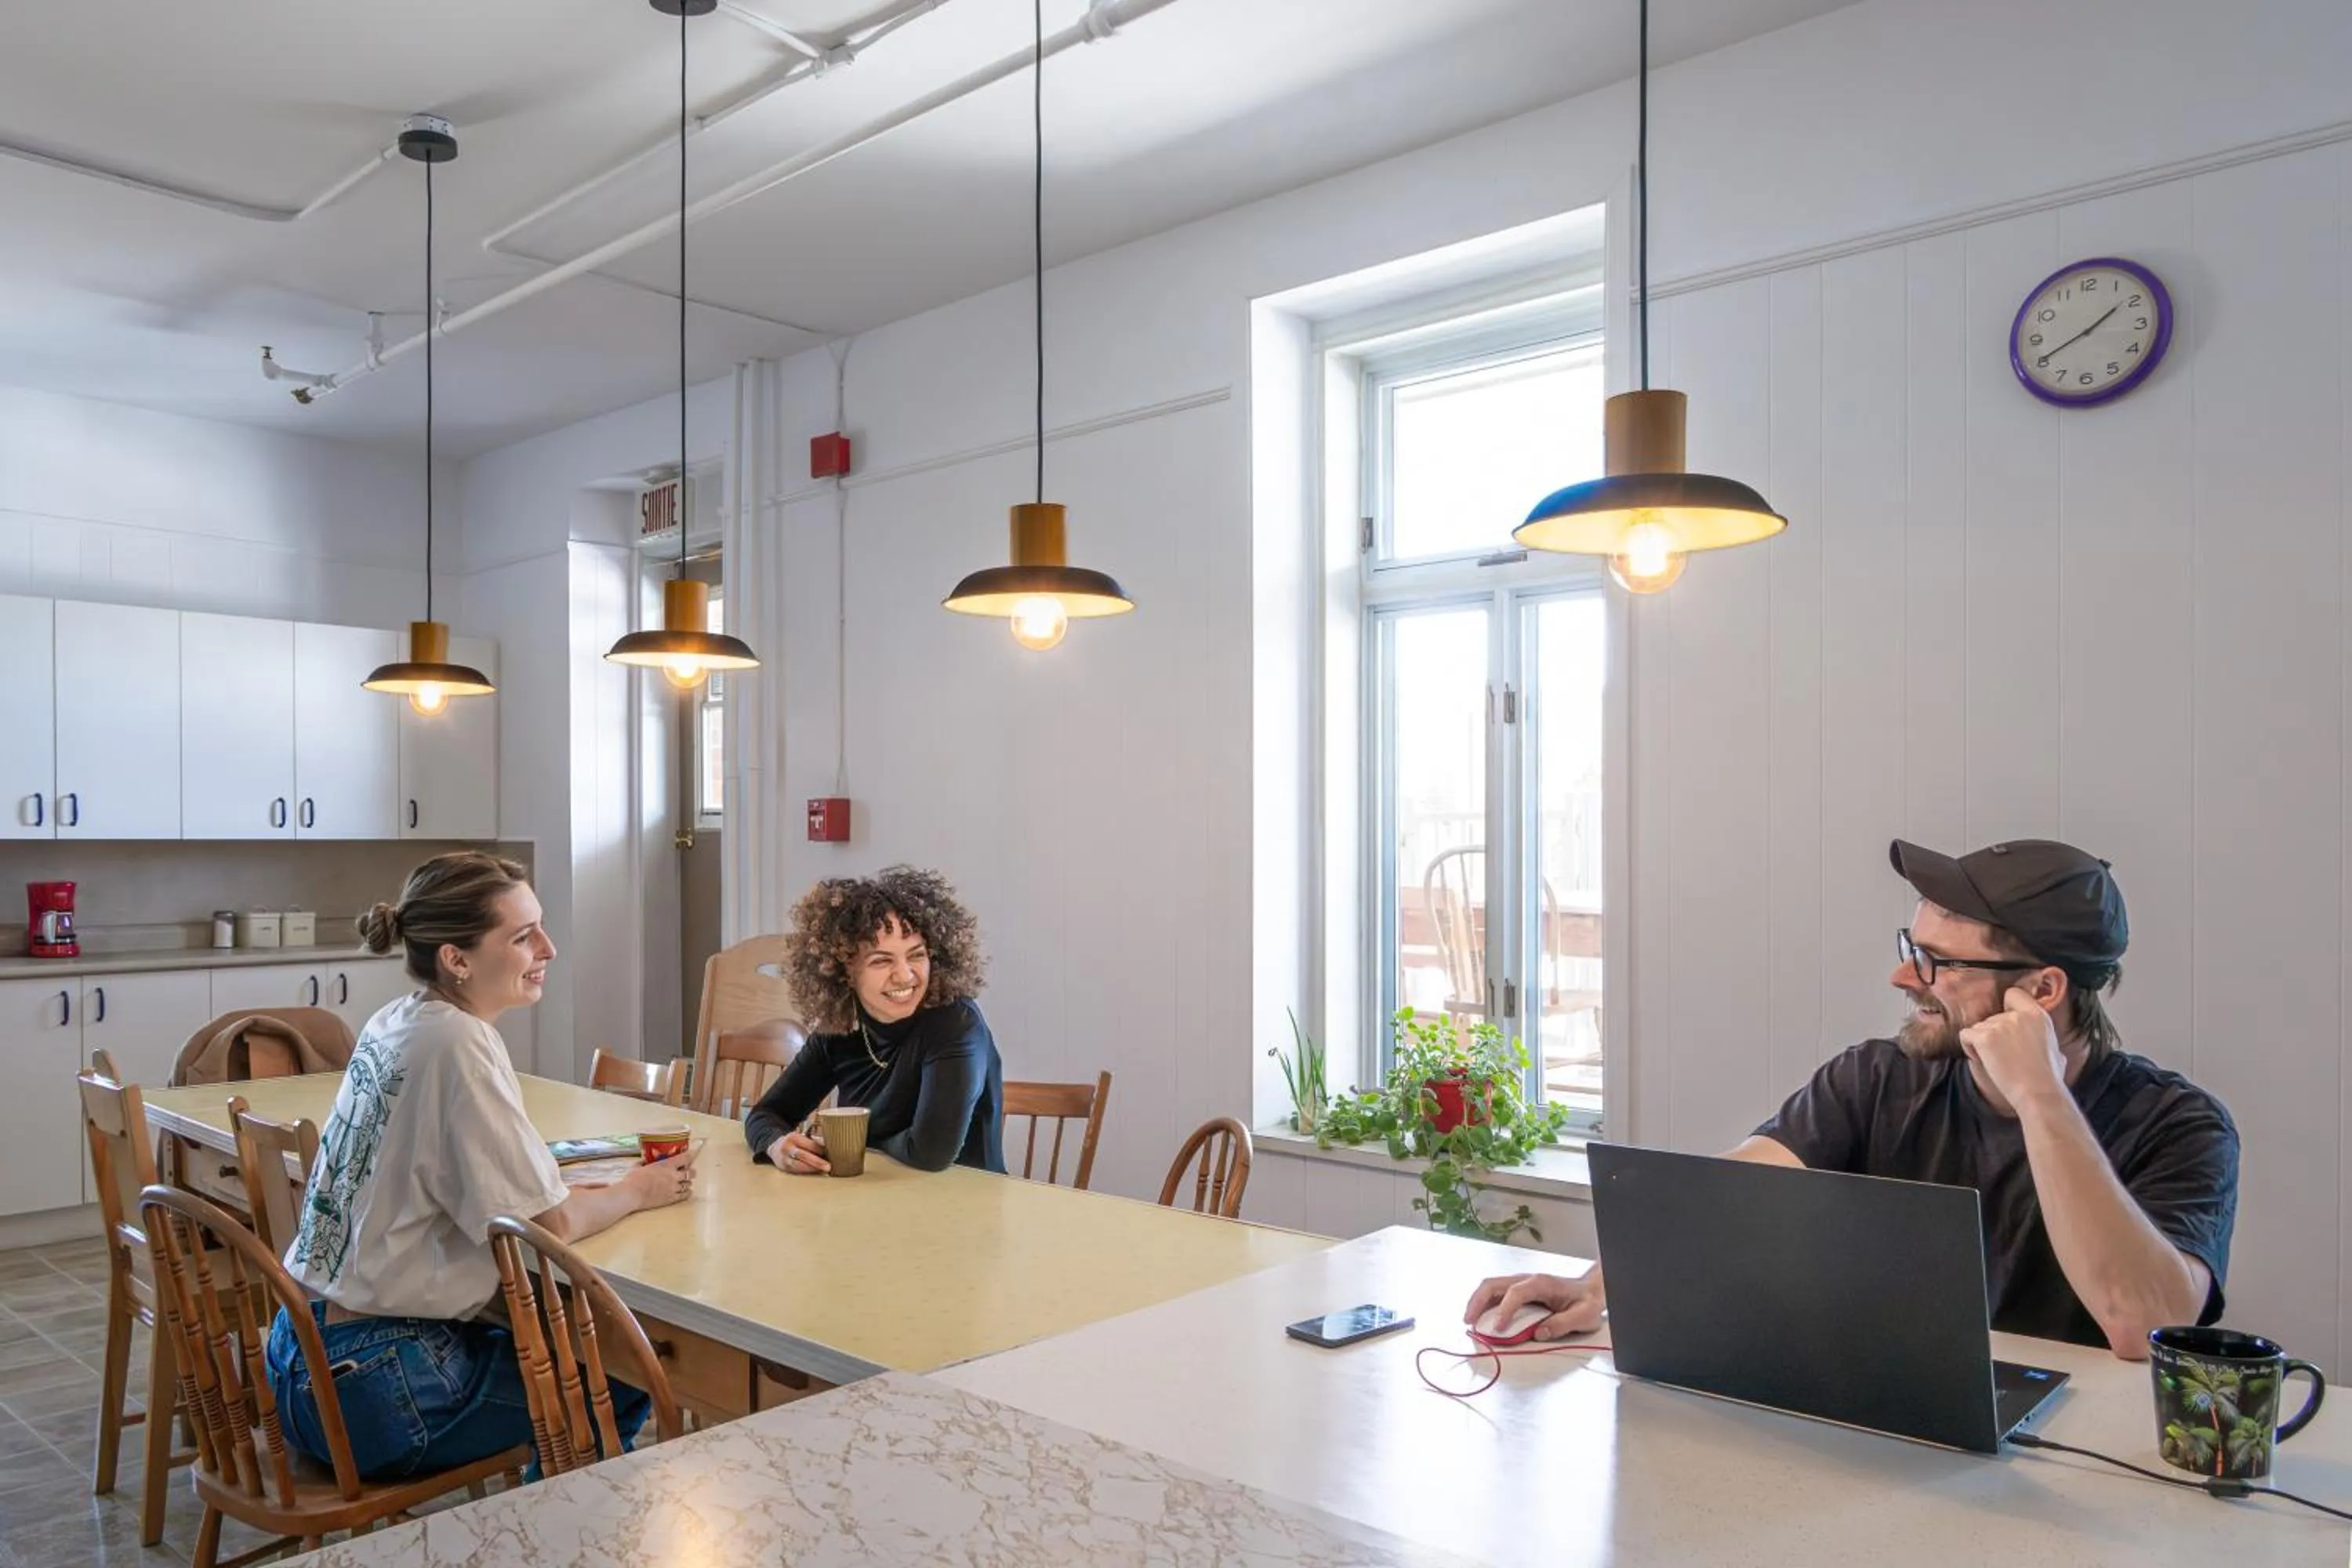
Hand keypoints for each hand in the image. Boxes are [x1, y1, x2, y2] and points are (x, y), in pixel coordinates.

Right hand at [626, 1144, 697, 1209]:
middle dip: (691, 1171)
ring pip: (688, 1184)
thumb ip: (643, 1163)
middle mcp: (674, 1176)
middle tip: (688, 1171)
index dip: (691, 1155)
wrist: (632, 1194)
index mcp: (667, 1165)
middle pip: (691, 1172)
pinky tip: (687, 1192)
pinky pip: (684, 1195)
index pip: (685, 1158)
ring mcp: (674, 1188)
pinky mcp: (671, 1199)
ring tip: (685, 1183)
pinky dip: (687, 1193)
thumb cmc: (633, 1178)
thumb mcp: (638, 1167)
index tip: (693, 1154)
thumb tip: (642, 1161)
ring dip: (687, 1183)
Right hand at [767, 1130, 830, 1175]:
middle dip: (817, 1161)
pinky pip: (797, 1171)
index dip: (820, 1149)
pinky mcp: (785, 1168)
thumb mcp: (800, 1135)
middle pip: (803, 1155)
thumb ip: (811, 1139)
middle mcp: (787, 1148)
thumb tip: (830, 1144)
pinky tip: (816, 1172)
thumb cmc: (794, 1142)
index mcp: (793, 1137)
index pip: (808, 1144)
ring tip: (824, 1171)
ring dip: (813, 1168)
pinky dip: (807, 1172)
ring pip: (799, 1165)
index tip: (831, 1153)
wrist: (775, 1149)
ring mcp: (784, 1159)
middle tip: (828, 1166)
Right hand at [1463, 1267, 1604, 1340]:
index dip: (1504, 1310)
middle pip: (1494, 1284)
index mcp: (1541, 1284)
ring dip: (1477, 1302)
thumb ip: (1562, 1324)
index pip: (1515, 1293)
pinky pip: (1496, 1293)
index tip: (1498, 1328)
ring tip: (1469, 1321)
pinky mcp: (1519, 1290)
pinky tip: (1481, 1317)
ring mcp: (1521, 1283)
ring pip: (1491, 1286)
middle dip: (1477, 1302)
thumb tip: (1538, 1333)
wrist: (1590, 1289)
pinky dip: (1484, 1304)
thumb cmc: (1586, 1301)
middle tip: (1468, 1322)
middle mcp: (1527, 1280)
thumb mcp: (1583, 1316)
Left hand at [1957, 986, 2066, 1107]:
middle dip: (1993, 1034)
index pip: (2013, 994)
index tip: (2006, 1024)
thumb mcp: (2056, 1049)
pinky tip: (1982, 1060)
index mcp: (2037, 1015)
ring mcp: (2000, 1024)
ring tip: (1997, 1061)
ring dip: (1981, 1043)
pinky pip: (1965, 1035)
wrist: (2038, 1092)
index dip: (2006, 1007)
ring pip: (1978, 1027)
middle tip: (2003, 1054)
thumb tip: (2043, 1040)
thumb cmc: (2048, 1077)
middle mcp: (2018, 1015)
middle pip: (1992, 1017)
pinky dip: (1969, 1048)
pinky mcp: (1985, 1037)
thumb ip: (2044, 1037)